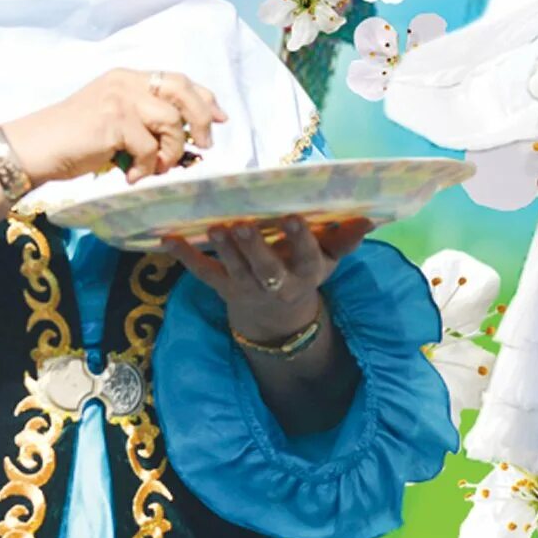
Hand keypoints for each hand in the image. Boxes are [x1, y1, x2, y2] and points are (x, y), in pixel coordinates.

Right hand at [5, 69, 227, 185]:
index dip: (204, 98)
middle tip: (205, 145)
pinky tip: (130, 176)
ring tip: (153, 168)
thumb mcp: (112, 120)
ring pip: (172, 122)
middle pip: (182, 91)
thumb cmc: (72, 141)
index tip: (221, 117)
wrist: (33, 148)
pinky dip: (147, 167)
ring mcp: (120, 99)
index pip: (177, 80)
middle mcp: (125, 82)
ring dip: (169, 152)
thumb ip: (144, 119)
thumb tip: (188, 135)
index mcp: (126, 77)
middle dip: (202, 118)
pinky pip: (150, 147)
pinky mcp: (114, 120)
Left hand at [165, 215, 374, 343]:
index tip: (292, 217)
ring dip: (223, 250)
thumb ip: (345, 240)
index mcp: (306, 273)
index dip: (299, 239)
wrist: (278, 321)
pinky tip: (168, 238)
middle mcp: (276, 283)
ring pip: (234, 270)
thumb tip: (370, 216)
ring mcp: (246, 287)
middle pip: (265, 269)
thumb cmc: (305, 275)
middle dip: (254, 249)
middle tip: (242, 226)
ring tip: (214, 228)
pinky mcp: (223, 288)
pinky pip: (202, 273)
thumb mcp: (329, 262)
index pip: (305, 256)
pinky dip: (184, 257)